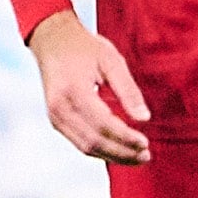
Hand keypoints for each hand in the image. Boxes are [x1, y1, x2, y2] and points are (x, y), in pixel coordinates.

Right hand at [27, 10, 150, 163]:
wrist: (51, 40)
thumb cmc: (82, 47)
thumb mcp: (111, 60)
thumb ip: (128, 90)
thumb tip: (144, 118)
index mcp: (73, 90)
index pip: (103, 124)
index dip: (125, 138)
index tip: (145, 143)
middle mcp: (59, 108)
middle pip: (94, 141)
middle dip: (122, 153)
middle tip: (146, 156)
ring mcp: (55, 116)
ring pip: (86, 147)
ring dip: (112, 156)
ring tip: (136, 157)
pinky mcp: (56, 120)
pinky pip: (79, 142)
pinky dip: (100, 150)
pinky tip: (118, 150)